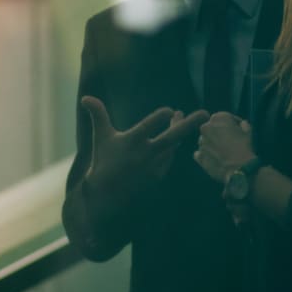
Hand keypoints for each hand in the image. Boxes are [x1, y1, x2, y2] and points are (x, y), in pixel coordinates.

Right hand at [82, 95, 208, 197]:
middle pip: (173, 136)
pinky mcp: (157, 176)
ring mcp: (153, 166)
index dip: (163, 115)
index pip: (152, 123)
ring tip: (184, 119)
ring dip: (180, 133)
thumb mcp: (101, 136)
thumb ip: (98, 115)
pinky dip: (172, 150)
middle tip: (206, 114)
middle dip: (190, 124)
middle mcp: (146, 153)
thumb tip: (86, 97)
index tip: (170, 111)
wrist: (105, 194)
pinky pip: (169, 160)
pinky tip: (173, 142)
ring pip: (173, 147)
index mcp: (132, 140)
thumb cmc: (103, 161)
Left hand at [194, 112, 254, 182]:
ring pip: (206, 141)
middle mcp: (206, 127)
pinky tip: (217, 161)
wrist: (241, 169)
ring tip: (225, 154)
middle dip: (220, 134)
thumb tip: (242, 125)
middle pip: (213, 129)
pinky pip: (201, 154)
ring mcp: (201, 142)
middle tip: (231, 143)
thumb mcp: (249, 131)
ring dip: (213, 145)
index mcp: (218, 118)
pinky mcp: (199, 156)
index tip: (238, 132)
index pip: (224, 118)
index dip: (233, 125)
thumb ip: (243, 125)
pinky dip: (207, 156)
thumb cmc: (246, 148)